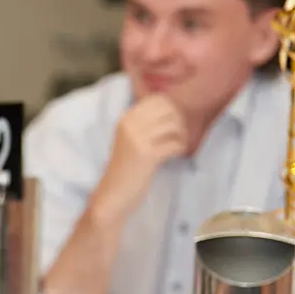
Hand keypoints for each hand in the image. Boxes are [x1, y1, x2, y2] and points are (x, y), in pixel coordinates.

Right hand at [97, 93, 188, 220]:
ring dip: (181, 136)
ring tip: (177, 146)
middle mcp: (130, 125)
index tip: (171, 124)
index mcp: (126, 118)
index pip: (158, 99)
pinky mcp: (148, 156)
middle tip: (177, 136)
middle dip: (179, 121)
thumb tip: (174, 108)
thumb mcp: (129, 138)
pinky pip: (175, 144)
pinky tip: (175, 155)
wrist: (113, 194)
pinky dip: (180, 149)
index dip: (171, 109)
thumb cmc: (125, 167)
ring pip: (174, 125)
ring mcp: (138, 140)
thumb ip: (145, 122)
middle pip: (169, 110)